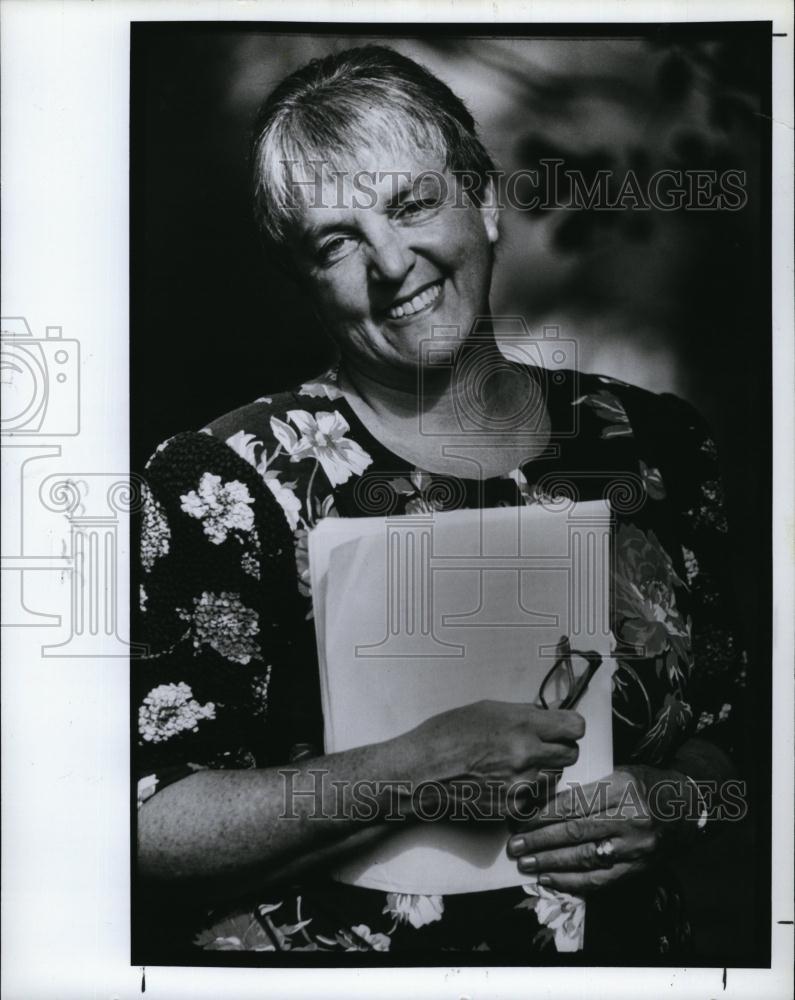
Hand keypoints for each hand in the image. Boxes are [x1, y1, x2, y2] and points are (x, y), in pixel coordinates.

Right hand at [408, 700, 585, 815]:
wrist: (419, 773)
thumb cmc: (444, 737)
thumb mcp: (485, 710)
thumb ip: (521, 714)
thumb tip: (545, 717)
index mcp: (522, 724)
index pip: (575, 727)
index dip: (569, 727)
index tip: (562, 728)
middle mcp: (527, 754)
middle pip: (571, 754)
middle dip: (559, 748)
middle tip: (540, 746)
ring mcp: (522, 784)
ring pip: (554, 776)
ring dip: (543, 770)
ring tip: (514, 765)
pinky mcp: (513, 808)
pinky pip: (537, 798)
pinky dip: (527, 791)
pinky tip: (504, 782)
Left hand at [506, 765, 694, 892]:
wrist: (687, 808)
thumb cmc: (647, 785)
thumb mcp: (620, 774)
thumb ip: (589, 788)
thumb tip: (545, 803)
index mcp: (622, 788)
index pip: (574, 804)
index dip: (543, 814)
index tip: (520, 820)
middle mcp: (629, 819)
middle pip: (575, 832)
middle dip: (540, 840)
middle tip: (515, 846)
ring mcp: (635, 847)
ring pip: (585, 858)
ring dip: (550, 863)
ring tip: (526, 864)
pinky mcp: (638, 868)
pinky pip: (600, 880)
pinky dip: (572, 882)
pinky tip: (550, 880)